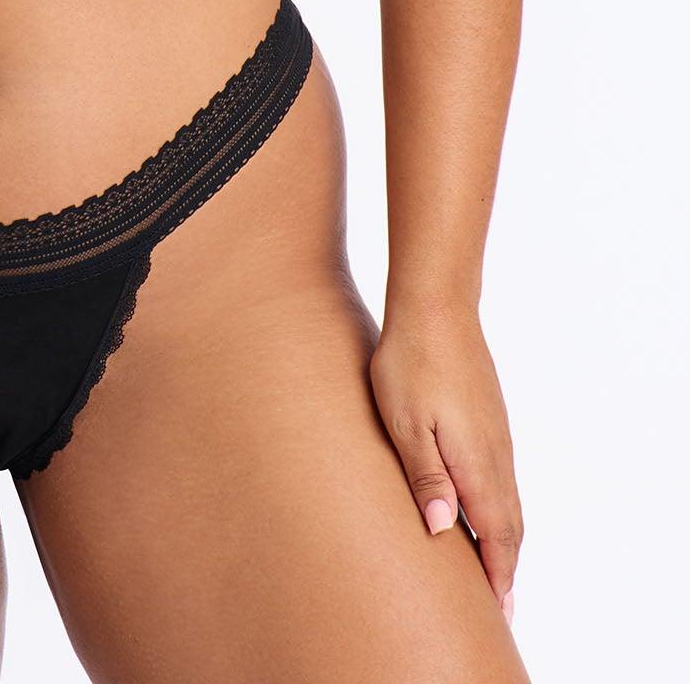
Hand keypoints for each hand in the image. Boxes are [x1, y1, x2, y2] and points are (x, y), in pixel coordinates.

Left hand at [368, 301, 521, 622]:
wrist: (436, 305)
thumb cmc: (410, 363)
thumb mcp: (406, 423)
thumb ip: (427, 478)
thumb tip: (444, 531)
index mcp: (477, 463)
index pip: (498, 535)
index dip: (499, 576)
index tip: (498, 611)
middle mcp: (495, 455)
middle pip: (510, 525)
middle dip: (506, 568)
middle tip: (500, 607)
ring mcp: (496, 434)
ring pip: (508, 501)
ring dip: (503, 539)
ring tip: (492, 569)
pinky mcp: (489, 418)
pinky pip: (501, 477)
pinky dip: (499, 507)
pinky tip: (481, 508)